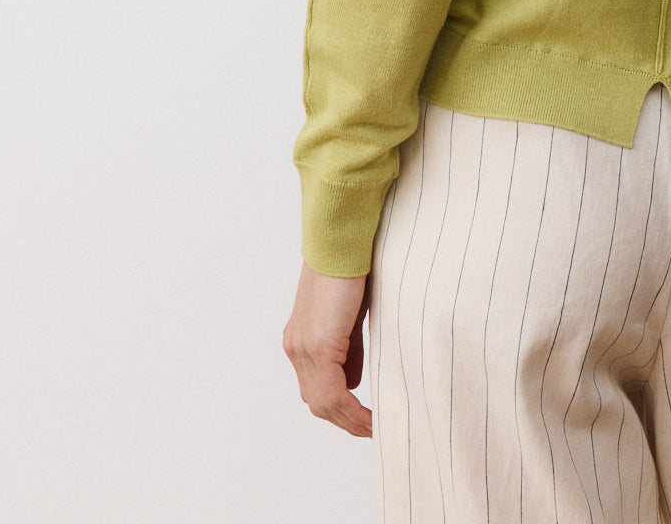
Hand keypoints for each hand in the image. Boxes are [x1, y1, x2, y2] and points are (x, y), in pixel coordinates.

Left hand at [282, 259, 372, 436]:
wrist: (340, 240)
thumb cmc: (350, 267)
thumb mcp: (349, 316)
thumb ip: (348, 348)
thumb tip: (354, 379)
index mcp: (301, 340)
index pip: (316, 387)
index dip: (339, 409)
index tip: (363, 419)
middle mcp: (296, 348)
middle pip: (317, 401)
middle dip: (345, 421)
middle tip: (371, 430)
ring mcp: (304, 348)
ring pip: (323, 402)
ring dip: (349, 420)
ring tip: (373, 428)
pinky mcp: (318, 345)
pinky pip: (333, 393)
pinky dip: (352, 410)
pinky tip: (369, 416)